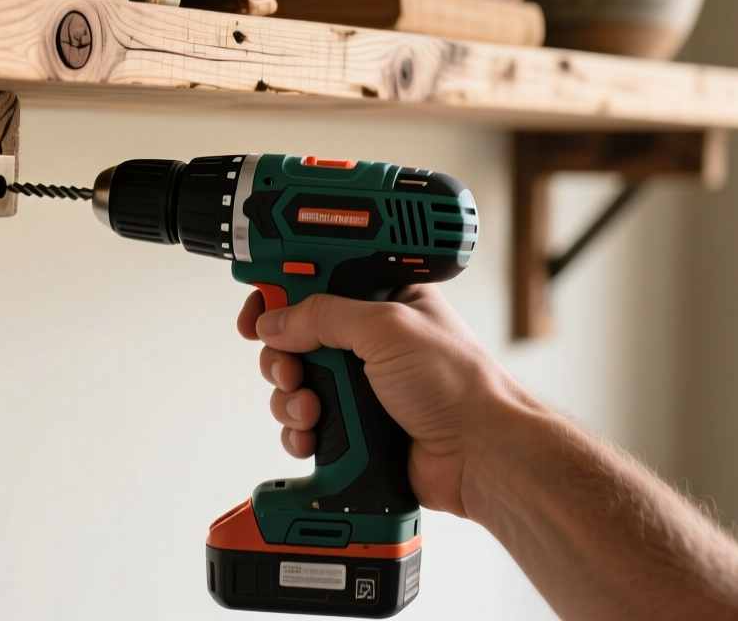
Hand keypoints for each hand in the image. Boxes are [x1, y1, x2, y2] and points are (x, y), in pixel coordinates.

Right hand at [236, 284, 528, 516]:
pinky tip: (314, 435)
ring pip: (292, 384)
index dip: (280, 293)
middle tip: (291, 367)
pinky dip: (298, 432)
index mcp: (380, 302)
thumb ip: (324, 315)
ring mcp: (357, 388)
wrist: (480, 454)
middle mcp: (366, 343)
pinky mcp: (352, 429)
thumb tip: (275, 320)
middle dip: (281, 355)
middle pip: (293, 338)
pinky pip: (302, 427)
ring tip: (313, 408)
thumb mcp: (386, 328)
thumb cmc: (458, 384)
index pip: (315, 284)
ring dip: (290, 398)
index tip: (257, 309)